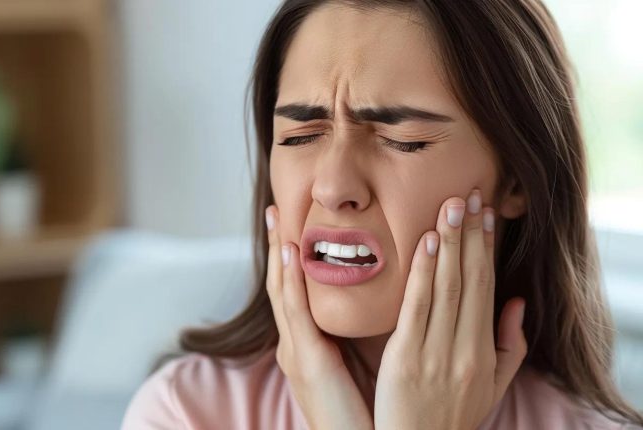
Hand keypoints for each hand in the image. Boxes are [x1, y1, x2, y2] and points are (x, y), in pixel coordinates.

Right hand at [265, 205, 373, 429]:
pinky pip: (296, 314)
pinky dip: (291, 282)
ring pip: (282, 292)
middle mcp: (294, 345)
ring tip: (277, 219)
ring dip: (279, 252)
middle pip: (281, 284)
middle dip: (276, 246)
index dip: (290, 256)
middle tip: (275, 209)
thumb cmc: (365, 413)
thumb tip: (373, 306)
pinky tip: (292, 255)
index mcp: (307, 345)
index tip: (292, 223)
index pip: (294, 290)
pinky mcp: (307, 361)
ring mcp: (296, 352)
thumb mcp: (354, 366)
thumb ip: (353, 336)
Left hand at [374, 189, 527, 429]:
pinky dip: (422, 273)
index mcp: (483, 352)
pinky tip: (425, 243)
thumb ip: (509, 344)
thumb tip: (518, 302)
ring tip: (451, 206)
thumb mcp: (492, 386)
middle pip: (469, 280)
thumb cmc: (451, 415)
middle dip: (469, 235)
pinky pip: (416, 308)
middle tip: (470, 193)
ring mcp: (434, 354)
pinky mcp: (404, 359)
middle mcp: (464, 349)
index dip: (486, 249)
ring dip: (449, 243)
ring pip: (446, 287)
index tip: (487, 214)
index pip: (486, 288)